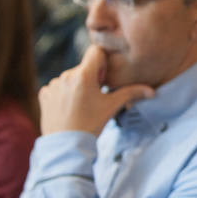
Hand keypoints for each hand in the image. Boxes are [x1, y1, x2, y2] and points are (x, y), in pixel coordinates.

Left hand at [39, 45, 153, 135]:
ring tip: (80, 107)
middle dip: (91, 78)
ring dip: (77, 87)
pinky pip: (57, 87)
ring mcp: (53, 85)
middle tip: (94, 99)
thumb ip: (131, 94)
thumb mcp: (112, 107)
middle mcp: (66, 75)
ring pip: (70, 78)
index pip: (95, 52)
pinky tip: (68, 109)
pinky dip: (63, 95)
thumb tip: (152, 91)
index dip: (102, 64)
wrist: (67, 146)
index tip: (103, 81)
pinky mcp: (44, 94)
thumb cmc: (91, 124)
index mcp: (84, 75)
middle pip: (84, 67)